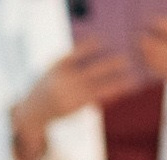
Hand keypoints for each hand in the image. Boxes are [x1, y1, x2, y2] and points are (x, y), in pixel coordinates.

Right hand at [10, 41, 140, 159]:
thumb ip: (72, 60)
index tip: (104, 42)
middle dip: (110, 65)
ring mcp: (71, 94)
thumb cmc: (49, 84)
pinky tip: (122, 90)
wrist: (35, 110)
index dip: (91, 47)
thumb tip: (96, 47)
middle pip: (92, 70)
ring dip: (115, 82)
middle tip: (125, 59)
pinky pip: (97, 99)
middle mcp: (66, 81)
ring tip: (131, 77)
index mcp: (59, 66)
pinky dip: (110, 94)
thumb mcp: (54, 68)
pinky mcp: (76, 106)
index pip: (78, 53)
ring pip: (98, 87)